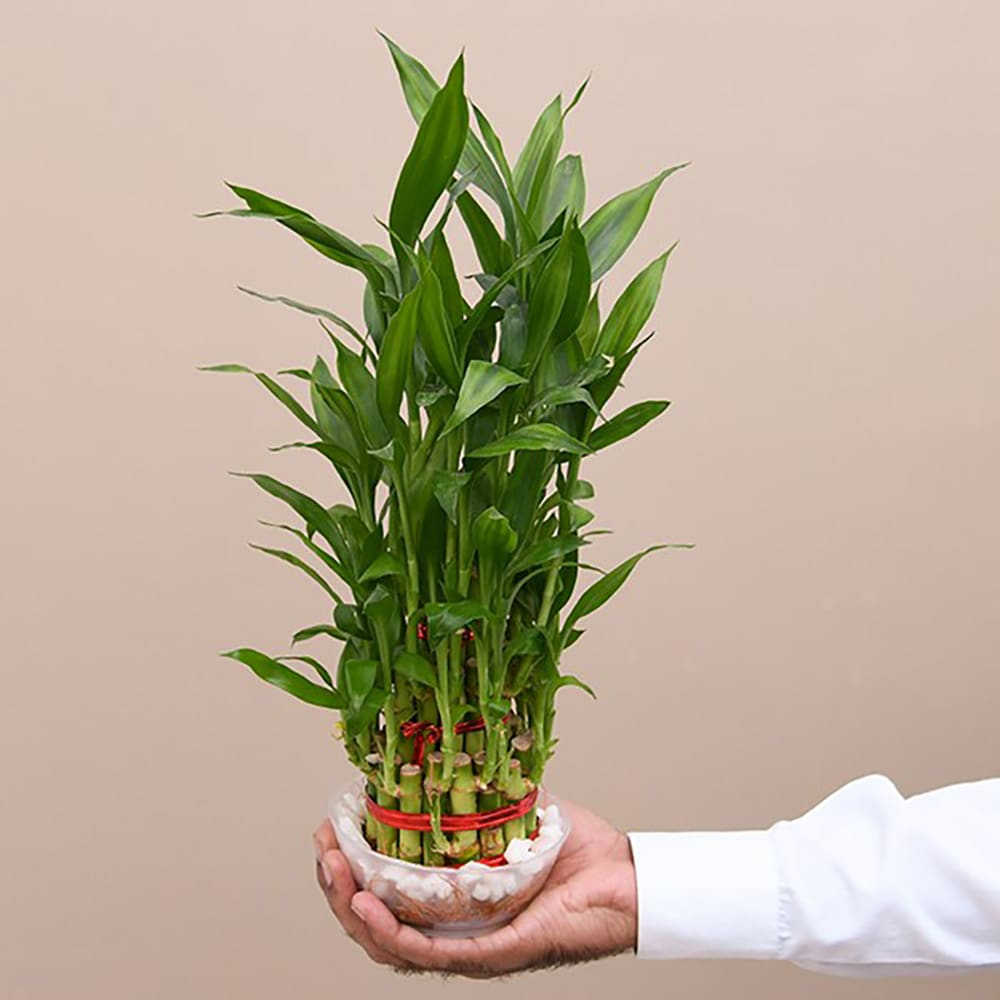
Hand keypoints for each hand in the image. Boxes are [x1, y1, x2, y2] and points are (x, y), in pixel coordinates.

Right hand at [313, 799, 636, 977]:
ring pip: (392, 943)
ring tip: (333, 872)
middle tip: (322, 849)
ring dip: (352, 908)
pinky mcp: (492, 954)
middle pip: (378, 922)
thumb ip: (484, 787)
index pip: (388, 893)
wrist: (629, 880)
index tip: (330, 830)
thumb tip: (452, 745)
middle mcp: (457, 928)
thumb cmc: (580, 853)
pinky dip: (392, 932)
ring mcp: (472, 946)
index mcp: (457, 898)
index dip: (352, 867)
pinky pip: (432, 953)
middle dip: (339, 887)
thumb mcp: (518, 809)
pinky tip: (367, 903)